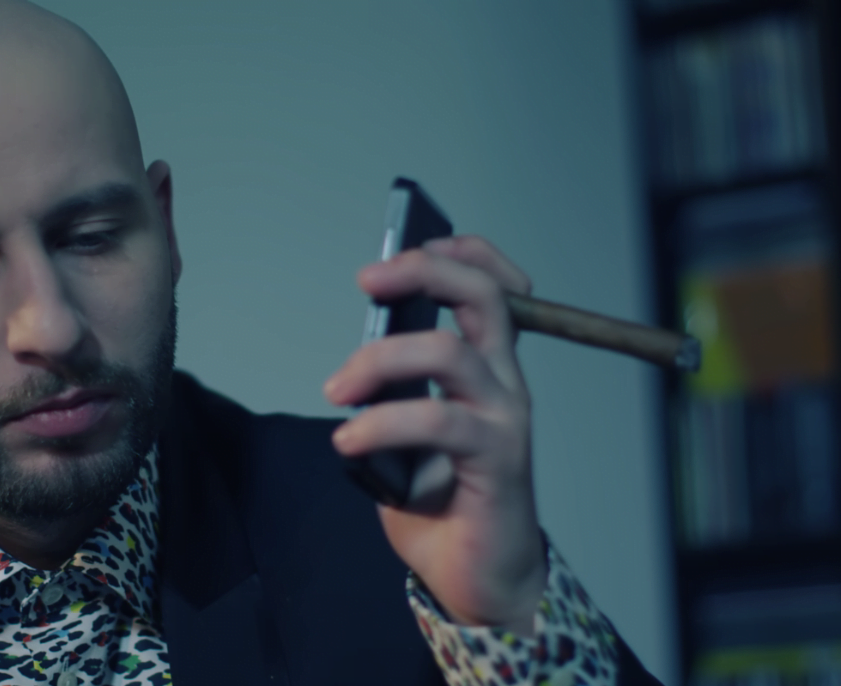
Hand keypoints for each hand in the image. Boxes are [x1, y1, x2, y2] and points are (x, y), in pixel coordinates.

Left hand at [323, 235, 545, 634]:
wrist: (479, 579)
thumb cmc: (442, 504)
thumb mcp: (408, 433)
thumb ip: (396, 391)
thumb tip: (358, 358)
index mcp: (487, 369)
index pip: (492, 285)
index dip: (457, 252)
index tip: (403, 252)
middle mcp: (503, 384)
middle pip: (480, 295)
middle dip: (421, 272)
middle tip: (366, 284)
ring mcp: (504, 419)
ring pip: (448, 351)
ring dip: (378, 359)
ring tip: (336, 392)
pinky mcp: (496, 460)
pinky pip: (437, 419)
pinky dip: (381, 423)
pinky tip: (349, 441)